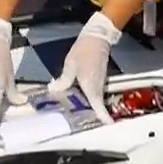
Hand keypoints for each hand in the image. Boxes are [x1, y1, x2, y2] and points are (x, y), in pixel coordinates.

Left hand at [48, 11, 121, 125]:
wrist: (97, 37)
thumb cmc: (84, 51)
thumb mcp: (71, 65)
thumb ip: (64, 80)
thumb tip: (54, 90)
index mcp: (91, 86)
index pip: (98, 105)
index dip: (102, 116)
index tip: (107, 126)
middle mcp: (97, 87)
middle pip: (96, 105)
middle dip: (92, 115)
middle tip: (81, 125)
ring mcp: (99, 83)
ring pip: (94, 99)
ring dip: (88, 107)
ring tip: (75, 114)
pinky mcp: (98, 78)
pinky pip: (93, 92)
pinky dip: (87, 98)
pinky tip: (75, 98)